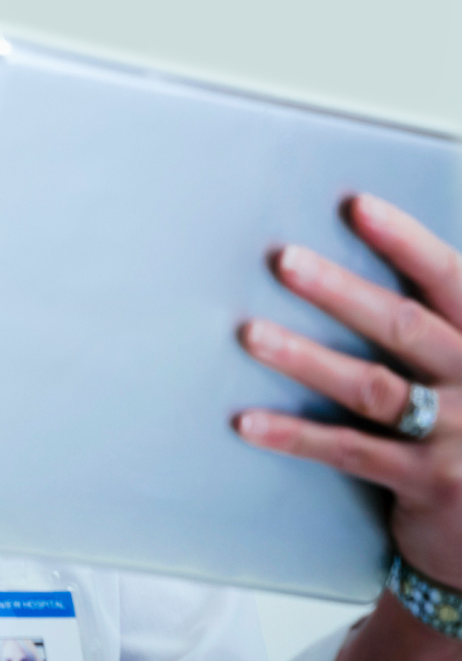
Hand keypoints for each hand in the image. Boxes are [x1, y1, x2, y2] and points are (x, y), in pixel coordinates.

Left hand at [235, 194, 461, 590]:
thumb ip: (435, 321)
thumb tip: (374, 255)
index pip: (451, 281)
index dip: (406, 242)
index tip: (359, 207)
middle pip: (404, 326)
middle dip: (340, 291)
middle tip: (286, 260)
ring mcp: (457, 437)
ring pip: (369, 387)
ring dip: (304, 358)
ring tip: (251, 333)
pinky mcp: (429, 483)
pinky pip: (350, 451)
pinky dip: (295, 435)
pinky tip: (250, 422)